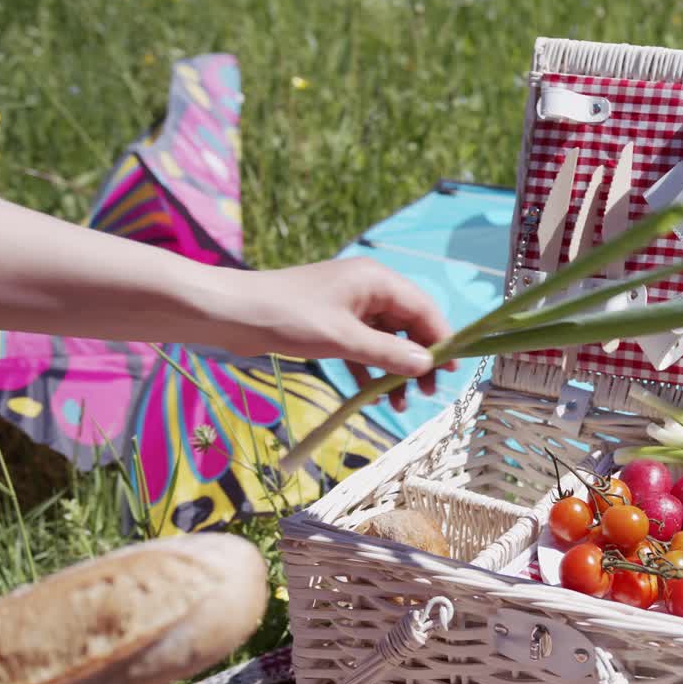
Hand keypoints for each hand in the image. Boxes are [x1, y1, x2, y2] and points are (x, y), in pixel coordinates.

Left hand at [233, 257, 456, 410]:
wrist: (230, 314)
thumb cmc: (287, 317)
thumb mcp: (342, 339)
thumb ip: (387, 353)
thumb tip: (427, 364)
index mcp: (376, 280)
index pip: (423, 309)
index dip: (441, 339)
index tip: (451, 371)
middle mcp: (368, 290)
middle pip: (408, 325)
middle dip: (418, 360)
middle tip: (427, 393)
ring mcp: (349, 307)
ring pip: (386, 340)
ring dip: (394, 370)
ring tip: (399, 402)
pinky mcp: (331, 324)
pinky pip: (362, 347)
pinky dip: (370, 370)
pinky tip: (372, 395)